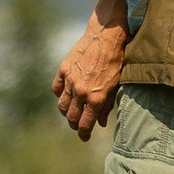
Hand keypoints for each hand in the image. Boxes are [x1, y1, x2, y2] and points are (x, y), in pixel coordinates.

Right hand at [53, 0, 130, 140]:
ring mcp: (70, 81)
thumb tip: (101, 123)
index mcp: (97, 98)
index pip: (85, 124)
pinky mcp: (63, 70)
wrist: (106, 36)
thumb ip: (108, 105)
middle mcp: (81, 92)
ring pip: (62, 105)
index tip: (84, 137)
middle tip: (79, 126)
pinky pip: (56, 89)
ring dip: (66, 113)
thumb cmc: (117, 60)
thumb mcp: (117, 85)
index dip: (84, 134)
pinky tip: (65, 96)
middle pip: (71, 117)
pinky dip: (59, 95)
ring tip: (71, 113)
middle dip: (75, 125)